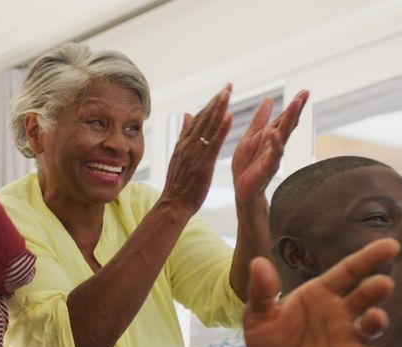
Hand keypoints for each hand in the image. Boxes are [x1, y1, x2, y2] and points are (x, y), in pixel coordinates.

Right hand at [159, 85, 232, 214]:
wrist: (172, 205)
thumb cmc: (178, 185)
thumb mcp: (178, 157)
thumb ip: (183, 135)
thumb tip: (186, 115)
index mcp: (183, 144)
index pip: (197, 119)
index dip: (210, 105)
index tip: (221, 92)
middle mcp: (188, 145)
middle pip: (203, 119)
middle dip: (216, 101)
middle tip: (228, 86)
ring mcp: (194, 154)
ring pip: (207, 127)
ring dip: (218, 109)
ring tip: (228, 93)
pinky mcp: (203, 164)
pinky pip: (213, 144)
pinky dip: (220, 130)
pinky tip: (229, 117)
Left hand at [232, 90, 308, 202]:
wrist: (242, 187)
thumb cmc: (248, 162)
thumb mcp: (251, 136)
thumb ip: (260, 120)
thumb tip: (269, 99)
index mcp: (271, 135)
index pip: (285, 118)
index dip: (295, 105)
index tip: (305, 91)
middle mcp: (275, 144)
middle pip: (287, 124)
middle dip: (295, 110)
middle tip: (303, 95)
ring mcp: (273, 156)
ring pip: (283, 137)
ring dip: (289, 122)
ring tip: (294, 107)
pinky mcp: (266, 168)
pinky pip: (272, 156)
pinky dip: (274, 146)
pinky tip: (275, 135)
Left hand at [243, 239, 398, 346]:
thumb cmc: (266, 341)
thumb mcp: (258, 315)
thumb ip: (262, 291)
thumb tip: (258, 262)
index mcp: (320, 293)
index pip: (348, 270)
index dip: (369, 257)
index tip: (392, 244)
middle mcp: (341, 311)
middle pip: (364, 295)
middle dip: (376, 288)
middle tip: (383, 283)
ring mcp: (349, 338)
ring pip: (371, 325)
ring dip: (377, 320)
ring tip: (375, 318)